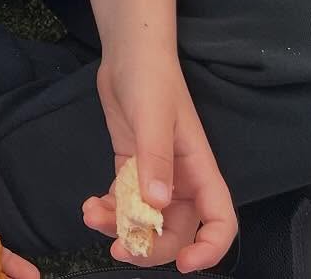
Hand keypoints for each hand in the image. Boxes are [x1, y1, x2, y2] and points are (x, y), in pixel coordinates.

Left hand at [82, 54, 236, 271]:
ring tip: (93, 218)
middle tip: (119, 249)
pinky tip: (89, 206)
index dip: (210, 249)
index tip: (184, 265)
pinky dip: (109, 210)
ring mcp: (155, 174)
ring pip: (147, 220)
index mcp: (200, 170)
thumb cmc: (151, 78)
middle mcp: (181, 179)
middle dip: (151, 246)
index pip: (221, 221)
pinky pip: (124, 201)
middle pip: (178, 231)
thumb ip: (154, 158)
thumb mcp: (153, 116)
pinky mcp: (131, 166)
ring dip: (123, 229)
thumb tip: (156, 204)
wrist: (128, 52)